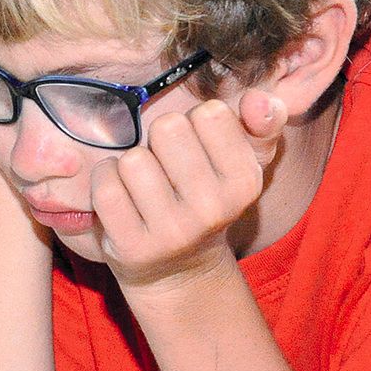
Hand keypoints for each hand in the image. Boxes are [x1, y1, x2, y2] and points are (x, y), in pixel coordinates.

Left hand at [91, 91, 287, 290]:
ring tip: (144, 184)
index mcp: (245, 182)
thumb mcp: (245, 162)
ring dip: (130, 163)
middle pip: (167, 128)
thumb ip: (264, 122)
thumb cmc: (209, 200)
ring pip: (133, 159)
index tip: (197, 149)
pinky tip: (121, 195)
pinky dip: (106, 181)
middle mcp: (213, 210)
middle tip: (167, 166)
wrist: (181, 271)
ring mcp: (172, 232)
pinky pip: (106, 187)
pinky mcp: (133, 247)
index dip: (194, 123)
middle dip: (160, 139)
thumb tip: (258, 99)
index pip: (209, 113)